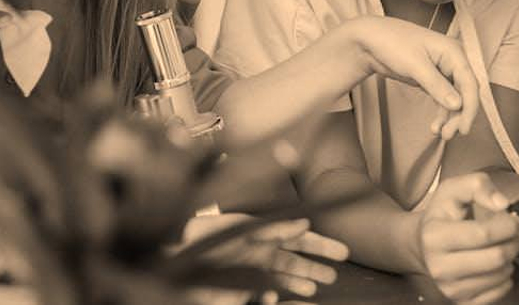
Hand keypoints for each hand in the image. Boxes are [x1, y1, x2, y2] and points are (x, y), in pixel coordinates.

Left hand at [180, 213, 349, 303]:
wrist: (176, 251)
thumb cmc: (208, 234)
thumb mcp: (246, 228)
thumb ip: (276, 227)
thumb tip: (305, 222)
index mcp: (263, 233)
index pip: (298, 238)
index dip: (320, 244)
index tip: (342, 252)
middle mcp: (259, 251)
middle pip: (293, 260)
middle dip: (314, 267)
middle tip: (334, 275)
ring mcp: (249, 268)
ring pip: (280, 277)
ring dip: (297, 283)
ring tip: (314, 290)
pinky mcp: (238, 285)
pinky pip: (261, 291)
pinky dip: (271, 295)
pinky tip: (275, 299)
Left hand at [344, 16, 478, 139]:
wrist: (370, 40)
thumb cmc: (392, 42)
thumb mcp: (414, 64)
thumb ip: (437, 85)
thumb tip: (458, 104)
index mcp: (454, 51)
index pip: (470, 83)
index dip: (470, 107)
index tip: (464, 127)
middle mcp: (452, 61)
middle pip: (465, 92)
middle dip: (460, 115)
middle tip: (449, 134)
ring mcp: (443, 71)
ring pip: (455, 99)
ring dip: (450, 117)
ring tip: (441, 133)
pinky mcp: (432, 80)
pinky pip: (443, 99)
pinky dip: (441, 113)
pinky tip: (435, 126)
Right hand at [415, 173, 518, 304]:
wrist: (422, 245)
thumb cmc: (443, 215)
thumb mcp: (454, 190)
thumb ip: (478, 186)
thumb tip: (503, 204)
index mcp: (435, 236)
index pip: (483, 234)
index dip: (507, 225)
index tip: (513, 218)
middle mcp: (439, 267)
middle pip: (496, 257)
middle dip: (513, 242)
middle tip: (512, 233)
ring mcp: (449, 288)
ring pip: (501, 276)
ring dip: (510, 259)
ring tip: (501, 247)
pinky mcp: (461, 302)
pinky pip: (499, 293)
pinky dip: (505, 278)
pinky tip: (495, 265)